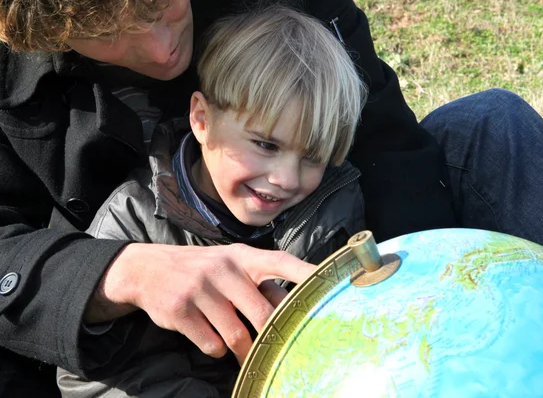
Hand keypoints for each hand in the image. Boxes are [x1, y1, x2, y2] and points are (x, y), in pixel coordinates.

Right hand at [85, 242, 314, 362]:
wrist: (147, 270)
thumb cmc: (201, 269)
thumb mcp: (229, 264)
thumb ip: (257, 281)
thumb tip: (292, 307)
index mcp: (241, 256)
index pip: (281, 261)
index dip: (305, 273)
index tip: (330, 283)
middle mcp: (224, 268)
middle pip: (262, 313)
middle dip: (271, 336)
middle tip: (278, 350)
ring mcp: (201, 289)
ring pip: (236, 334)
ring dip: (242, 350)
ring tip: (243, 353)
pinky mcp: (181, 310)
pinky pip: (211, 343)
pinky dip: (215, 348)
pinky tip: (210, 338)